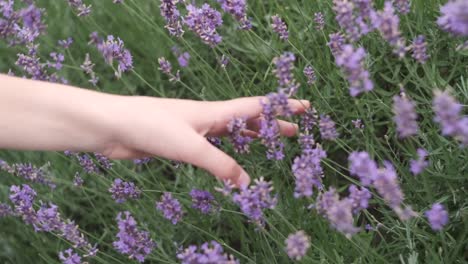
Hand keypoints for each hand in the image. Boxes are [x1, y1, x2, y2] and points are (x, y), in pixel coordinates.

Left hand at [100, 96, 309, 186]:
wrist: (114, 126)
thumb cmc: (151, 126)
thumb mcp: (190, 146)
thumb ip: (220, 164)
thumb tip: (247, 183)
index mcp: (214, 112)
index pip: (256, 106)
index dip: (281, 106)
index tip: (305, 106)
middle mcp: (208, 118)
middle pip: (247, 119)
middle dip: (271, 124)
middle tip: (293, 132)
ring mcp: (194, 130)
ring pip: (230, 132)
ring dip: (251, 136)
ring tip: (268, 141)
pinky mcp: (181, 143)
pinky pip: (212, 147)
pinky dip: (227, 152)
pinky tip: (229, 158)